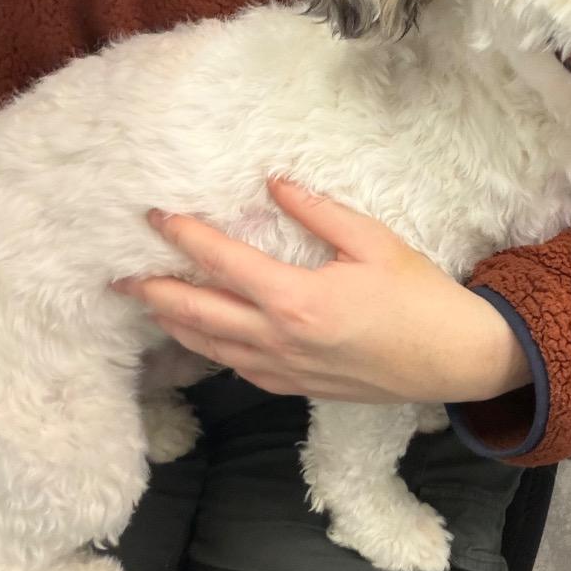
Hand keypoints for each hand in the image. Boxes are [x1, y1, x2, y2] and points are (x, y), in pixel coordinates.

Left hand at [112, 180, 529, 402]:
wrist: (451, 359)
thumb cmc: (418, 296)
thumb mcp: (373, 242)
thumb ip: (317, 212)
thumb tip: (273, 183)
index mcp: (296, 299)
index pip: (221, 262)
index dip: (182, 236)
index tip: (154, 216)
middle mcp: (278, 340)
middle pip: (195, 314)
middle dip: (153, 293)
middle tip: (119, 278)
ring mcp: (283, 370)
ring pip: (209, 348)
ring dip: (173, 324)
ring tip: (149, 306)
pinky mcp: (294, 388)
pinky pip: (236, 368)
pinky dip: (208, 350)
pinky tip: (202, 337)